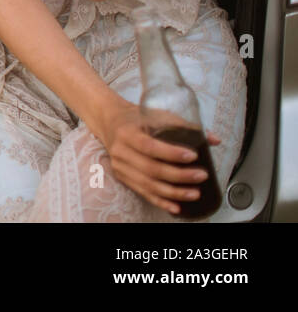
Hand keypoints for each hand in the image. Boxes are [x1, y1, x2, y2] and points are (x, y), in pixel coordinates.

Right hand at [96, 98, 221, 215]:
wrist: (109, 122)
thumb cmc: (136, 118)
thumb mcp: (157, 115)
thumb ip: (184, 126)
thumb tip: (214, 140)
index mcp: (127, 133)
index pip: (149, 146)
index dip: (171, 154)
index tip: (193, 156)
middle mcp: (121, 151)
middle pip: (151, 169)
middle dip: (179, 175)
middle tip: (201, 175)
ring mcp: (120, 166)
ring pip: (148, 184)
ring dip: (173, 192)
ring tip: (195, 193)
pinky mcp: (122, 177)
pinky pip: (143, 192)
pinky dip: (161, 201)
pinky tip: (176, 207)